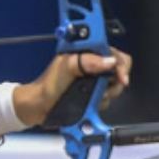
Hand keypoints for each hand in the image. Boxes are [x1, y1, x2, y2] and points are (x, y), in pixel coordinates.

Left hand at [12, 48, 132, 126]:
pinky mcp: (92, 92)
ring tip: (92, 97)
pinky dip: (101, 102)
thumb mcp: (66, 68)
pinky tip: (90, 103)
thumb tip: (109, 62)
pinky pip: (107, 97)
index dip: (119, 63)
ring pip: (114, 85)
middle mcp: (91, 63)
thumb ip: (86, 61)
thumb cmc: (47, 85)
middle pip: (117, 69)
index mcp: (85, 51)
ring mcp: (93, 79)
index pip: (112, 51)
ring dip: (106, 94)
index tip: (119, 76)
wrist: (38, 107)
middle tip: (103, 90)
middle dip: (113, 82)